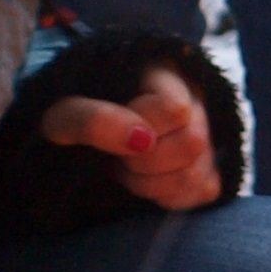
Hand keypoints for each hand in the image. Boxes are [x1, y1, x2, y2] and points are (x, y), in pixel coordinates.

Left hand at [38, 65, 220, 209]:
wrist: (82, 131)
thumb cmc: (73, 117)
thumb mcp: (61, 114)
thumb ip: (92, 118)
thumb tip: (141, 139)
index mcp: (162, 75)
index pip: (174, 108)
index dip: (141, 127)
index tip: (112, 133)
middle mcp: (194, 102)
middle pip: (192, 143)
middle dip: (144, 162)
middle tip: (115, 157)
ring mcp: (206, 138)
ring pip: (197, 173)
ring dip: (150, 184)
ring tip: (125, 169)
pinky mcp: (208, 170)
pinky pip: (204, 191)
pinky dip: (167, 196)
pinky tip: (145, 182)